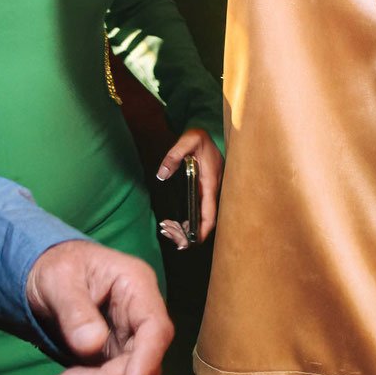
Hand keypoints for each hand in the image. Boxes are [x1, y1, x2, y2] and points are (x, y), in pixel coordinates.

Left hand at [26, 239, 172, 374]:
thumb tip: (91, 345)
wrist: (47, 271)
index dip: (146, 361)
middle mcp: (140, 316)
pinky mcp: (115, 358)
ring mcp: (130, 340)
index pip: (155, 329)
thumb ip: (74, 309)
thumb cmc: (57, 265)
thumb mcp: (58, 278)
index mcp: (136, 287)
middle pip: (143, 361)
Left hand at [155, 126, 222, 245]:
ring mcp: (210, 191)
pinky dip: (190, 220)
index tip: (194, 241)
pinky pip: (200, 210)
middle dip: (193, 234)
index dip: (204, 229)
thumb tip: (162, 174)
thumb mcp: (187, 141)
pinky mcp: (205, 191)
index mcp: (211, 182)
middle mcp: (213, 190)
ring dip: (190, 228)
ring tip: (171, 233)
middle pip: (207, 220)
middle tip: (176, 242)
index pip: (211, 212)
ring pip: (203, 216)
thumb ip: (174, 155)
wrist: (206, 132)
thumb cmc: (198, 138)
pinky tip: (177, 224)